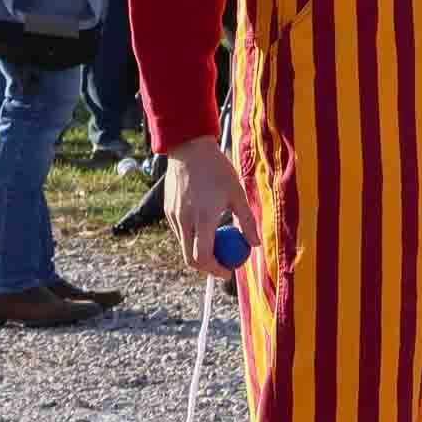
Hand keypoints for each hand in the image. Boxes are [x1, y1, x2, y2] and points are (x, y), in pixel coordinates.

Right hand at [165, 134, 261, 277]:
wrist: (189, 150)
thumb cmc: (218, 170)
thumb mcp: (238, 194)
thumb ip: (246, 220)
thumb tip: (254, 244)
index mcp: (203, 218)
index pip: (203, 257)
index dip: (215, 270)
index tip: (228, 272)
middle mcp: (185, 221)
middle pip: (190, 258)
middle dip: (207, 267)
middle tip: (222, 266)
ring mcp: (173, 216)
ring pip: (184, 246)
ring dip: (199, 251)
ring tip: (218, 243)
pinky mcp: (168, 211)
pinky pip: (180, 232)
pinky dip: (192, 237)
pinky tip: (205, 226)